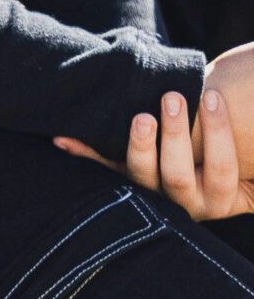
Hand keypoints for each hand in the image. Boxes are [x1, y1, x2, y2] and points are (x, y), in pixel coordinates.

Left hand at [57, 78, 253, 222]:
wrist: (208, 146)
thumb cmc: (244, 142)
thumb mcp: (253, 160)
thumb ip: (253, 157)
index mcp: (226, 197)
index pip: (223, 173)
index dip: (217, 136)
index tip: (212, 98)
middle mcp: (187, 201)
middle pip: (177, 176)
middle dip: (176, 136)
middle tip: (172, 99)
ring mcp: (154, 190)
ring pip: (141, 176)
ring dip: (138, 143)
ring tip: (141, 115)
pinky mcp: (127, 175)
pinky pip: (104, 166)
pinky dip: (84, 151)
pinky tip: (63, 139)